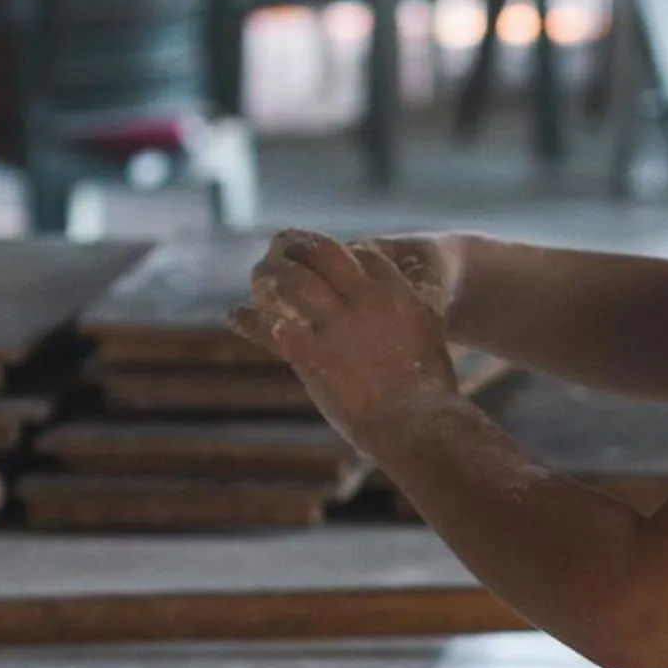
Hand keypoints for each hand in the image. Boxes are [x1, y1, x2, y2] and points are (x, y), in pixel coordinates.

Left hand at [230, 230, 459, 452]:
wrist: (416, 422)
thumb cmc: (429, 393)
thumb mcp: (430, 341)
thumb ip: (415, 323)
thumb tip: (412, 321)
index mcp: (396, 294)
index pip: (362, 255)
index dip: (340, 253)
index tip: (324, 256)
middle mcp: (364, 299)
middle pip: (324, 253)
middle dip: (299, 246)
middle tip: (281, 244)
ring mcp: (336, 325)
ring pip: (291, 282)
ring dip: (269, 275)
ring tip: (257, 276)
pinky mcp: (311, 353)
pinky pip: (269, 326)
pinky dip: (248, 320)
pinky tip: (236, 316)